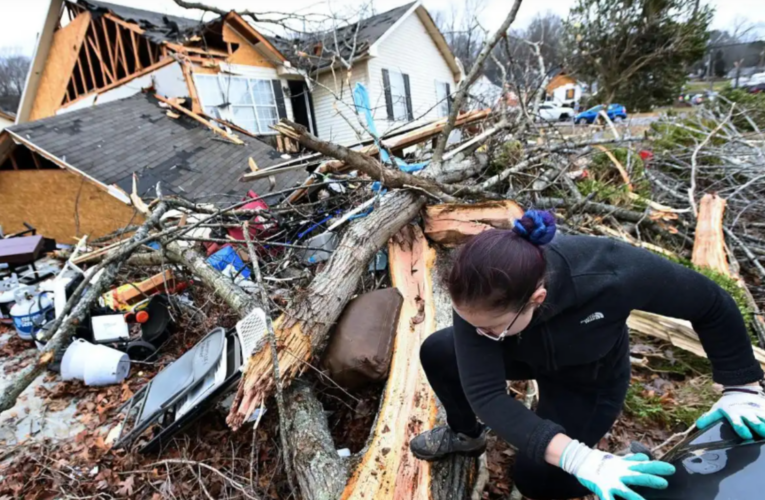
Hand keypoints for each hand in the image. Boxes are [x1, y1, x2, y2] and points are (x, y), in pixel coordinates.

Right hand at [559, 440, 675, 499]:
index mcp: (626, 467)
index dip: (658, 468)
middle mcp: (621, 474)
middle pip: (638, 476)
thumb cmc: (603, 463)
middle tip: (664, 483)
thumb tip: (646, 457)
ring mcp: (611, 482)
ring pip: (625, 491)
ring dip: (635, 498)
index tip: (671, 470)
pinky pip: (608, 498)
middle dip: (650, 480)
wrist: (581, 461)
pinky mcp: (601, 488)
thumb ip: (632, 460)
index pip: (644, 466)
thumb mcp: (619, 461)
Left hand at [696, 385, 764, 439]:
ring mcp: (758, 412)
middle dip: (757, 426)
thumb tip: (698, 425)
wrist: (741, 390)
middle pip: (753, 421)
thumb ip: (709, 417)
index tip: (745, 435)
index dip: (741, 428)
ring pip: (764, 419)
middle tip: (762, 431)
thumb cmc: (728, 404)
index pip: (737, 422)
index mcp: (735, 414)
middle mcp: (747, 413)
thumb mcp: (718, 409)